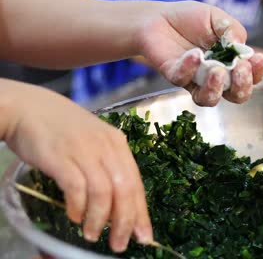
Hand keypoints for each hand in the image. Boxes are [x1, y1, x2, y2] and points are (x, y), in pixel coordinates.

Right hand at [1, 81, 151, 252]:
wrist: (29, 107)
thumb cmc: (62, 129)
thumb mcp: (93, 143)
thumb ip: (107, 168)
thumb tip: (116, 206)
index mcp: (118, 144)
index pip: (137, 184)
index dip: (141, 213)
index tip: (144, 236)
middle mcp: (106, 146)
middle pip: (125, 190)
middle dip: (125, 222)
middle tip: (119, 244)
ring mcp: (84, 150)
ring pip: (103, 192)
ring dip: (99, 219)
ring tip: (92, 234)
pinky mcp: (61, 156)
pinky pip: (77, 187)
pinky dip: (78, 207)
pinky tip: (74, 216)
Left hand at [136, 1, 262, 106]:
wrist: (159, 17)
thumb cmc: (190, 19)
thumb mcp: (216, 18)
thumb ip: (232, 29)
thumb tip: (239, 45)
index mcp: (231, 63)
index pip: (251, 76)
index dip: (257, 72)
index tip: (258, 59)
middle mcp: (216, 78)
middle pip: (235, 95)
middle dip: (242, 86)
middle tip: (240, 69)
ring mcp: (195, 81)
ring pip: (209, 99)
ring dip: (216, 88)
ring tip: (217, 70)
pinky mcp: (176, 77)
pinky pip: (183, 80)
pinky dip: (189, 68)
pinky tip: (194, 54)